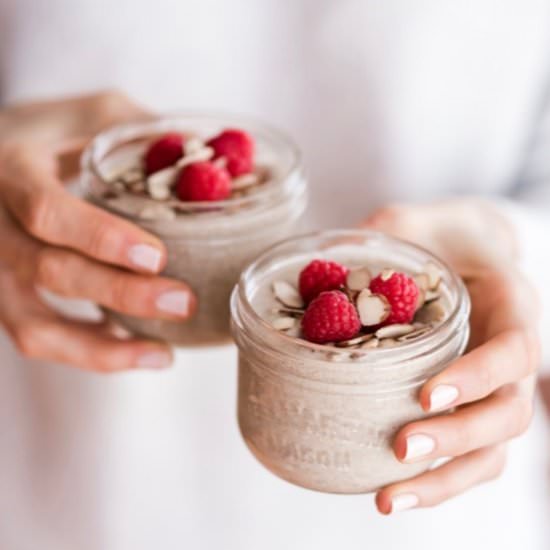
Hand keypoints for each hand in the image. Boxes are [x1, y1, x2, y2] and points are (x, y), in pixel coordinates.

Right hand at [0, 91, 196, 372]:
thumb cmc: (51, 132)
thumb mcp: (92, 112)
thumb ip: (143, 130)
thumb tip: (214, 157)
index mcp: (11, 168)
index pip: (46, 210)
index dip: (100, 238)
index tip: (156, 256)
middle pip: (48, 270)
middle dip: (119, 294)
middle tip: (182, 302)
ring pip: (33, 327)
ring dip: (100, 348)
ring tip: (164, 353)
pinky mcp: (5, 296)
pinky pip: (38, 338)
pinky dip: (87, 352)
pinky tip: (136, 350)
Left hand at [361, 199, 539, 512]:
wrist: (463, 251)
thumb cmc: (441, 235)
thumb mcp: (414, 223)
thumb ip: (381, 235)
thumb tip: (323, 264)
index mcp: (512, 305)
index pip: (515, 349)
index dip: (477, 377)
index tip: (426, 394)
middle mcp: (512, 353)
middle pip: (509, 414)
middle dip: (457, 438)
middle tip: (400, 448)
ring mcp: (495, 387)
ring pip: (492, 450)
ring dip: (445, 479)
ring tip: (387, 499)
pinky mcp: (470, 406)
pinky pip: (467, 455)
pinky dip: (436, 481)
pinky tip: (390, 493)